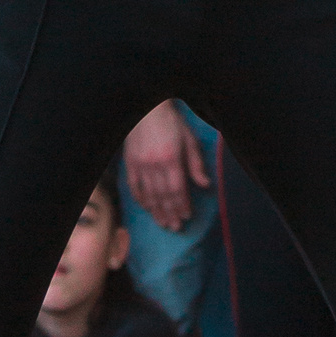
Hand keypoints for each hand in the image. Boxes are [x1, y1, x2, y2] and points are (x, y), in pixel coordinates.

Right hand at [123, 103, 208, 232]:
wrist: (147, 109)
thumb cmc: (171, 122)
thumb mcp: (189, 139)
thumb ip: (196, 164)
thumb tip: (206, 185)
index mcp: (171, 159)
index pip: (177, 189)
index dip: (182, 205)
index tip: (187, 216)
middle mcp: (154, 165)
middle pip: (163, 196)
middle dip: (170, 214)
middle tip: (175, 227)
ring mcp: (140, 165)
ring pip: (148, 195)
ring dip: (156, 211)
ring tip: (163, 224)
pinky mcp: (129, 163)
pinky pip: (134, 186)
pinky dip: (141, 199)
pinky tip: (147, 209)